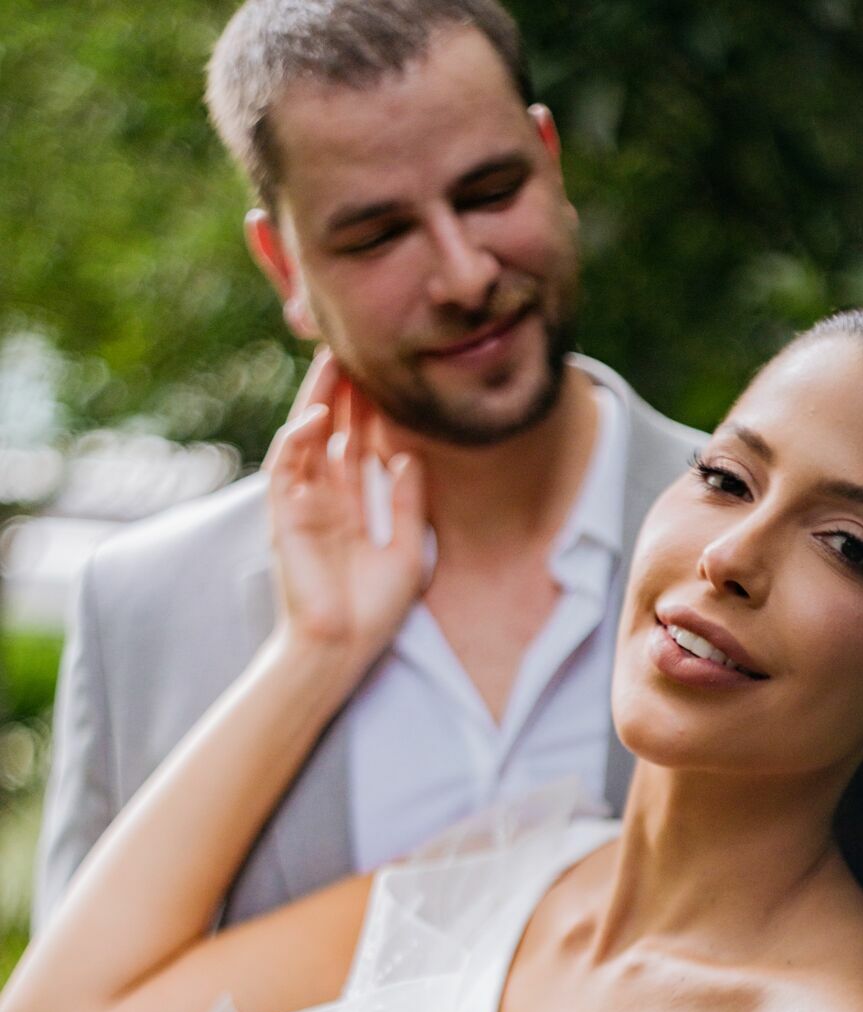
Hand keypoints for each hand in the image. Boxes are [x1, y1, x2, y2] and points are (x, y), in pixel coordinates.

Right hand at [265, 349, 426, 667]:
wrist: (341, 649)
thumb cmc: (374, 612)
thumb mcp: (409, 550)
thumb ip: (409, 503)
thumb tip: (410, 455)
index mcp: (355, 504)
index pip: (360, 442)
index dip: (371, 407)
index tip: (388, 370)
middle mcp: (327, 497)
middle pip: (332, 430)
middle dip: (343, 390)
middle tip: (357, 345)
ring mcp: (303, 505)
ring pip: (307, 439)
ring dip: (317, 401)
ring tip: (332, 360)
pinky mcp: (284, 518)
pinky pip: (286, 470)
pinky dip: (297, 442)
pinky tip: (315, 417)